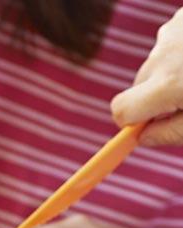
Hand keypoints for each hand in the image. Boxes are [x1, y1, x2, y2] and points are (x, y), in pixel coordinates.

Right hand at [112, 7, 182, 144]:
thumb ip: (172, 132)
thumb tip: (141, 138)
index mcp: (169, 85)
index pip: (122, 110)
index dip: (129, 121)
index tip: (139, 129)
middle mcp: (164, 56)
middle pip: (138, 86)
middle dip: (156, 96)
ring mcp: (172, 32)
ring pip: (156, 63)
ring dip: (172, 70)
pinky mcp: (182, 18)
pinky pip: (170, 42)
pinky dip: (182, 50)